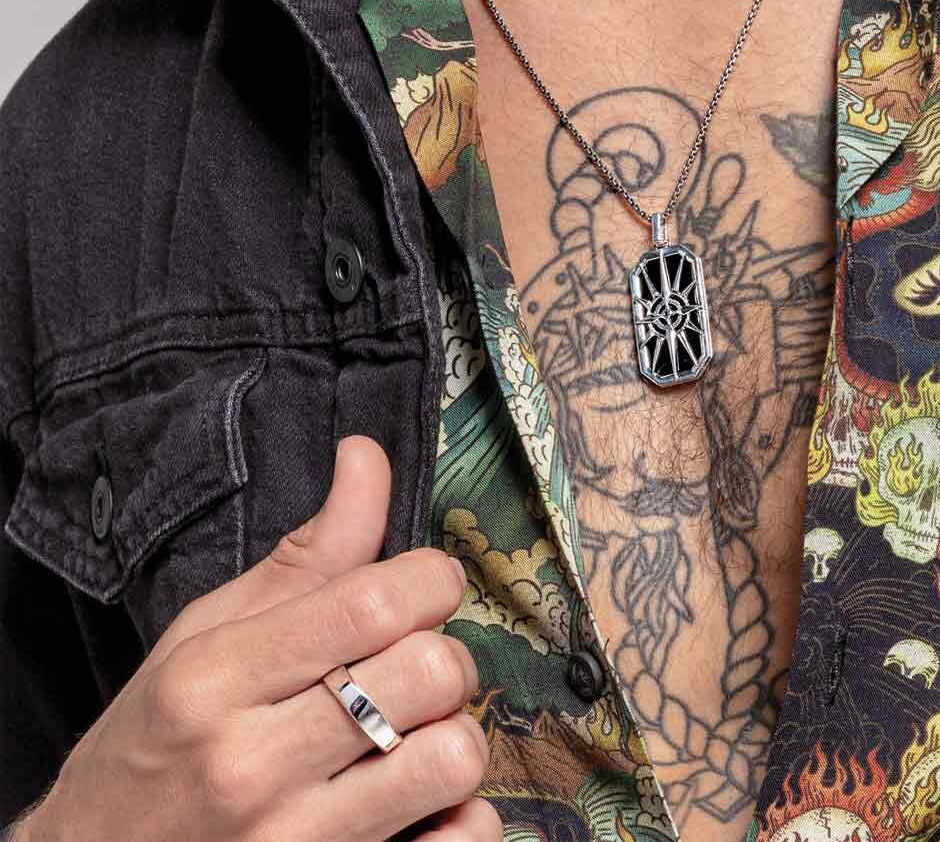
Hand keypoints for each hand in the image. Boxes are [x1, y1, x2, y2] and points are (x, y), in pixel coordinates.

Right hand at [19, 436, 499, 841]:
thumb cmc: (155, 743)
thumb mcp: (209, 635)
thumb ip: (309, 552)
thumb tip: (367, 454)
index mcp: (217, 679)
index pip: (375, 600)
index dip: (431, 579)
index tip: (424, 586)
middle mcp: (251, 765)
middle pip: (428, 672)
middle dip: (445, 654)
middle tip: (416, 664)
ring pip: (452, 759)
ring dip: (454, 735)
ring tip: (416, 734)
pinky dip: (464, 819)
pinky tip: (426, 802)